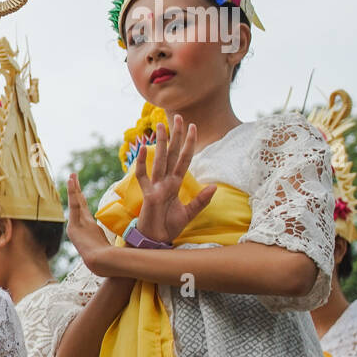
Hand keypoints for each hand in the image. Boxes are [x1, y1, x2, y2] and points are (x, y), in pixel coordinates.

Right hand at [66, 175, 115, 274]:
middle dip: (76, 190)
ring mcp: (75, 226)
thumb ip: (121, 235)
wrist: (103, 264)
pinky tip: (72, 181)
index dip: (81, 199)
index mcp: (88, 229)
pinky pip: (74, 205)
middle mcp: (79, 226)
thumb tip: (137, 233)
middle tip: (73, 176)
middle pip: (77, 204)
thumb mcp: (115, 242)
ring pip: (75, 202)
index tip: (80, 190)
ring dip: (73, 188)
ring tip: (72, 175)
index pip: (83, 210)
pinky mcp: (73, 226)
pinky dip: (72, 192)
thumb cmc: (111, 257)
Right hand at [132, 116, 216, 243]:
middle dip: (175, 135)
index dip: (188, 143)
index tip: (192, 126)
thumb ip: (201, 200)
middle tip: (178, 116)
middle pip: (172, 154)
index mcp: (175, 184)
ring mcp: (156, 186)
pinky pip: (143, 176)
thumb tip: (214, 186)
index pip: (184, 159)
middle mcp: (165, 181)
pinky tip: (143, 150)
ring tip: (161, 125)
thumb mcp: (189, 214)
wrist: (156, 240)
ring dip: (161, 143)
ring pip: (159, 160)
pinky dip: (142, 164)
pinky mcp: (148, 194)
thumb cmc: (168, 227)